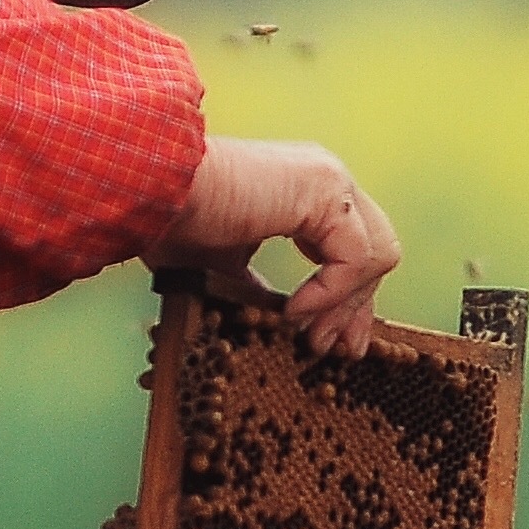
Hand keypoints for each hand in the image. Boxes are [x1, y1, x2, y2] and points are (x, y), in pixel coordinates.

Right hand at [145, 135, 399, 356]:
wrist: (150, 191)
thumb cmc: (171, 222)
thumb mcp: (225, 266)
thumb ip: (259, 287)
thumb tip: (276, 318)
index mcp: (306, 190)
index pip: (354, 248)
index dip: (350, 300)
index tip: (333, 342)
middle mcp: (325, 178)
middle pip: (378, 251)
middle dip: (359, 308)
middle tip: (335, 350)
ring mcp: (329, 179)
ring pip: (378, 255)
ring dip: (347, 306)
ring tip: (311, 337)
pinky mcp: (324, 190)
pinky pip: (355, 257)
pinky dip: (331, 292)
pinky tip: (294, 311)